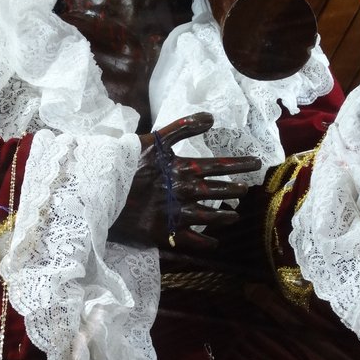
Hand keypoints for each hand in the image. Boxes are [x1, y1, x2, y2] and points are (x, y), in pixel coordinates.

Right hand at [109, 112, 260, 250]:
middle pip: (218, 191)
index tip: (257, 163)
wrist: (102, 190)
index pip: (220, 165)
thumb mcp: (154, 139)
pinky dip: (205, 242)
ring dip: (225, 216)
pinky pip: (191, 240)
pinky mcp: (166, 231)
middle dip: (236, 189)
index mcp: (184, 168)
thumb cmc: (126, 162)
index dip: (240, 164)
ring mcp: (177, 213)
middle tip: (247, 189)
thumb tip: (211, 117)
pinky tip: (215, 242)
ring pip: (210, 216)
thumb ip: (183, 126)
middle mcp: (185, 192)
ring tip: (235, 215)